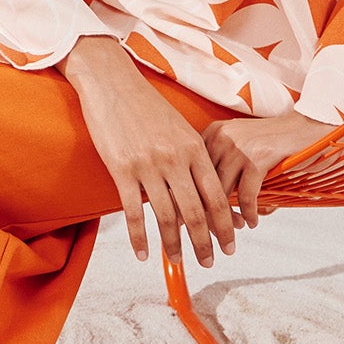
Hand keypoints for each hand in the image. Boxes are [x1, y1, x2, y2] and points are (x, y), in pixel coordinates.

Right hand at [60, 37, 243, 266]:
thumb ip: (192, 158)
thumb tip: (203, 192)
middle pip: (196, 212)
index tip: (231, 244)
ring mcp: (148, 165)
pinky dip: (139, 237)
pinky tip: (143, 254)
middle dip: (205, 242)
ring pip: (167, 217)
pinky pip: (133, 212)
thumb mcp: (179, 128)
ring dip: (174, 245)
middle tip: (210, 261)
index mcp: (194, 147)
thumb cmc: (147, 105)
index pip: (217, 195)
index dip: (226, 225)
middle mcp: (175, 158)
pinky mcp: (122, 169)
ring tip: (178, 261)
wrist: (112, 82)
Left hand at [203, 108, 326, 228]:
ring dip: (228, 218)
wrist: (306, 128)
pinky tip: (252, 221)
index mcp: (212, 133)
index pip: (191, 172)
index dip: (192, 199)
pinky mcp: (258, 157)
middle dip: (208, 214)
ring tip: (237, 228)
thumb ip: (222, 169)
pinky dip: (249, 213)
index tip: (194, 220)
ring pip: (222, 193)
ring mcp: (239, 146)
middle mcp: (221, 136)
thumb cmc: (272, 142)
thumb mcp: (239, 148)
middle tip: (218, 231)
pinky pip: (246, 195)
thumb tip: (203, 208)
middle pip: (203, 184)